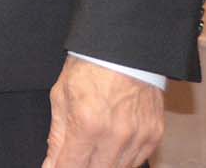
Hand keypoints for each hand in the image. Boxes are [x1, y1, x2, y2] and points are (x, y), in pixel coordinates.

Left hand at [40, 56, 164, 167]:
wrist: (123, 49)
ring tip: (93, 151)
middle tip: (75, 159)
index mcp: (87, 124)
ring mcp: (138, 137)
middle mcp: (115, 135)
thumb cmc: (89, 68)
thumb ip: (57, 136)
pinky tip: (111, 149)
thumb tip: (51, 165)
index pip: (71, 166)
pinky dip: (122, 160)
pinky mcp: (154, 135)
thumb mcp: (61, 96)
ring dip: (102, 165)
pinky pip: (137, 161)